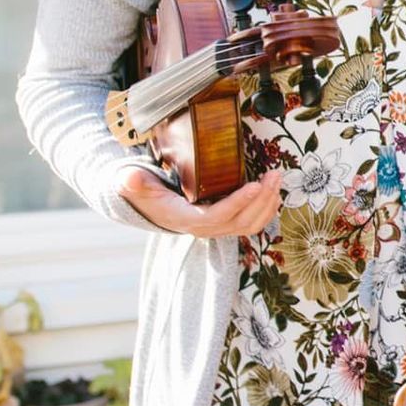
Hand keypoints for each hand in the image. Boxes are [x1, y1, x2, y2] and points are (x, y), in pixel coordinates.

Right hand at [117, 166, 283, 237]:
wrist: (152, 206)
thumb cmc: (147, 192)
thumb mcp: (136, 185)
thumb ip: (133, 182)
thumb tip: (128, 178)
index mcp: (185, 218)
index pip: (215, 217)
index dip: (237, 203)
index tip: (254, 185)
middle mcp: (205, 228)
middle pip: (240, 221)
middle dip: (261, 200)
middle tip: (273, 176)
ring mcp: (219, 228)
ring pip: (251, 224)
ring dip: (269, 203)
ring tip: (277, 179)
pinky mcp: (228, 224)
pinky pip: (253, 223)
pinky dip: (267, 209)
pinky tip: (273, 190)